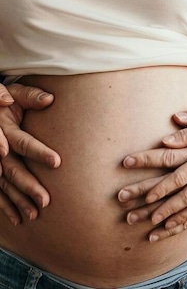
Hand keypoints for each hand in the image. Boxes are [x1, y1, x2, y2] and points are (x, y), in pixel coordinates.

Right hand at [0, 84, 59, 224]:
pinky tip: (17, 218)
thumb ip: (30, 95)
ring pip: (3, 185)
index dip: (39, 152)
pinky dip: (5, 206)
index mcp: (5, 128)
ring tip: (34, 215)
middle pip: (13, 170)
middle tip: (47, 200)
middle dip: (29, 186)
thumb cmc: (4, 98)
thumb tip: (49, 99)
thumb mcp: (15, 92)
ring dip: (17, 201)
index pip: (24, 143)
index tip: (57, 162)